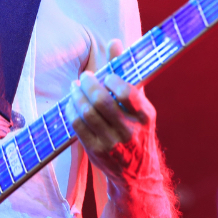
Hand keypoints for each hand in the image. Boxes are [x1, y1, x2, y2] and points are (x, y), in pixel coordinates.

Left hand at [64, 39, 160, 186]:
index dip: (112, 80)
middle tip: (84, 78)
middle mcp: (130, 131)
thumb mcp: (139, 104)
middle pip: (102, 102)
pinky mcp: (97, 152)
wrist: (138, 174)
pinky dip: (71, 111)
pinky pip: (78, 126)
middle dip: (89, 85)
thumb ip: (127, 73)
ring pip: (87, 113)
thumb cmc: (137, 130)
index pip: (128, 93)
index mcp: (145, 116)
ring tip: (75, 88)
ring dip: (77, 96)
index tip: (105, 75)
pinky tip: (71, 103)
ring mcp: (112, 144)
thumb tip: (115, 42)